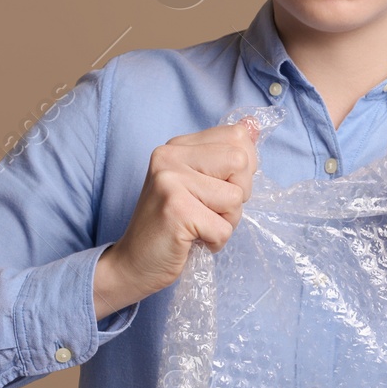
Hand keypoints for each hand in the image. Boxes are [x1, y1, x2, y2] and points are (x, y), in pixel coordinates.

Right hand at [94, 119, 260, 316]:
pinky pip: (224, 228)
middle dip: (238, 195)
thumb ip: (223, 154)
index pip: (236, 136)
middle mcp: (170, 156)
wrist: (133, 263)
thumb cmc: (171, 225)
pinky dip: (215, 242)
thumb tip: (253, 125)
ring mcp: (170, 181)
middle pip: (240, 163)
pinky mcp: (176, 210)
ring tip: (198, 226)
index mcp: (177, 146)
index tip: (216, 188)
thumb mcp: (197, 182)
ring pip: (236, 197)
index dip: (241, 169)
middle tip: (208, 211)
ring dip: (226, 222)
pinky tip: (192, 240)